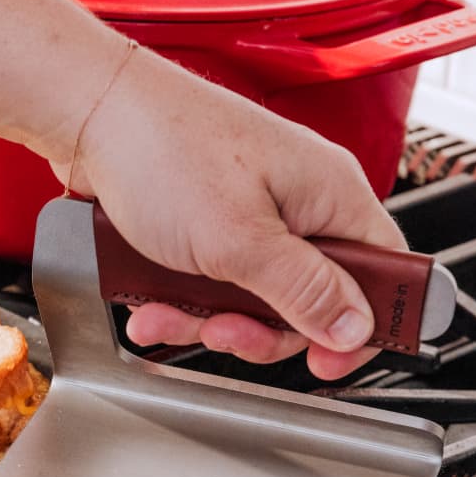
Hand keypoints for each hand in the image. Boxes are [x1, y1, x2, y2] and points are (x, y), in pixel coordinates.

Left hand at [52, 45, 406, 380]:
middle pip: (314, 299)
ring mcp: (256, 211)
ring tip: (169, 314)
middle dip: (263, 329)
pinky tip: (151, 305)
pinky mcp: (212, 222)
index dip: (364, 326)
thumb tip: (356, 328)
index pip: (385, 273)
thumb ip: (303, 290)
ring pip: (256, 297)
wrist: (90, 113)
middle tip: (226, 333)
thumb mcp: (239, 240)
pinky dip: (184, 301)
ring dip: (211, 320)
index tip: (328, 363)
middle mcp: (301, 201)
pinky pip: (215, 282)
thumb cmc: (162, 150)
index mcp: (331, 194)